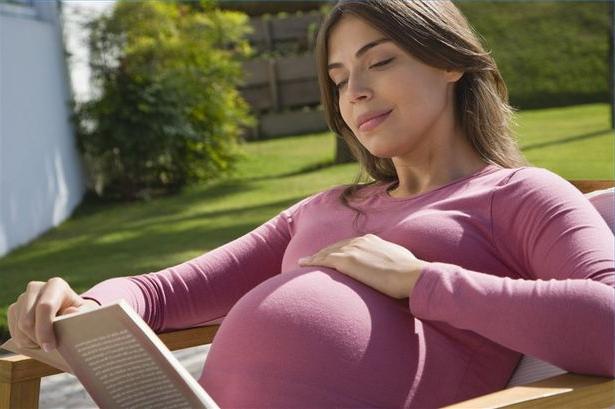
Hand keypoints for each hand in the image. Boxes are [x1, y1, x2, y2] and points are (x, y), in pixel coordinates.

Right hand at [7, 277, 99, 351]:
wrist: (68, 312)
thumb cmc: (79, 313)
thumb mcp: (86, 313)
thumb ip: (81, 314)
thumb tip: (71, 313)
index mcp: (56, 285)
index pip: (45, 307)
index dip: (45, 330)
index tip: (50, 346)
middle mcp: (36, 288)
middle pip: (28, 321)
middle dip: (38, 339)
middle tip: (50, 348)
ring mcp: (22, 298)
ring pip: (19, 328)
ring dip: (31, 341)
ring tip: (46, 343)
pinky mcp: (14, 309)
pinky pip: (13, 330)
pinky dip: (24, 340)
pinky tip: (37, 340)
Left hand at [298, 234, 427, 298]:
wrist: (411, 275)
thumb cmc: (410, 273)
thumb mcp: (399, 261)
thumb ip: (390, 261)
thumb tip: (392, 268)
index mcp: (372, 240)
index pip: (349, 244)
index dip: (338, 250)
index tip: (330, 255)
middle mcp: (360, 241)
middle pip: (335, 246)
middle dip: (323, 252)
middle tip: (311, 258)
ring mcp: (352, 250)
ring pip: (327, 252)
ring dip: (314, 257)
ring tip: (302, 262)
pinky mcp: (347, 261)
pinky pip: (323, 260)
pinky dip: (312, 261)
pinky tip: (302, 264)